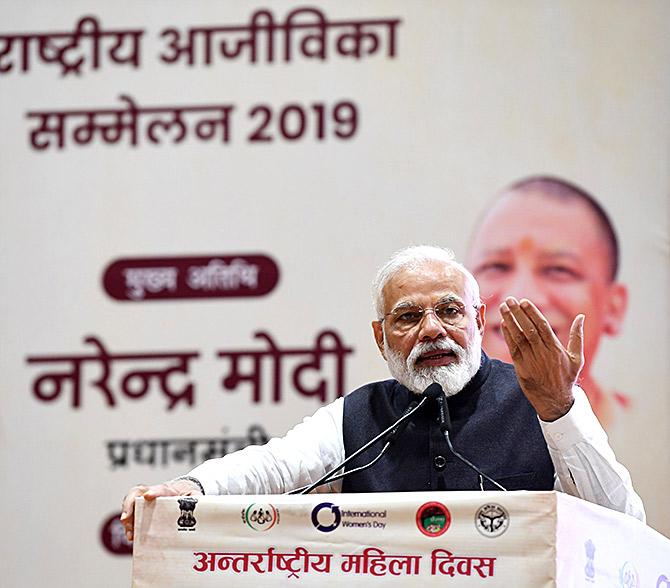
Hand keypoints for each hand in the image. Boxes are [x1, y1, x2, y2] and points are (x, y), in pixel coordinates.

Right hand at [120, 478, 202, 540]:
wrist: (180, 489)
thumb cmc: (187, 493)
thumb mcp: (194, 496)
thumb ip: (197, 500)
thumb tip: (201, 506)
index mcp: (167, 490)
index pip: (159, 489)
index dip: (153, 492)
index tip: (148, 496)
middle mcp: (152, 492)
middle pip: (136, 493)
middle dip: (129, 504)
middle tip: (126, 519)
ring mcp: (144, 499)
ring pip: (130, 503)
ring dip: (128, 518)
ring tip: (131, 535)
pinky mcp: (140, 508)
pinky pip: (130, 513)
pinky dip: (129, 525)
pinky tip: (132, 536)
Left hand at [499, 296, 583, 421]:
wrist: (555, 401)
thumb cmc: (566, 377)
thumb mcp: (577, 358)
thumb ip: (577, 336)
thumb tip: (581, 317)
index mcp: (556, 349)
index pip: (542, 327)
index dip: (532, 313)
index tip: (524, 301)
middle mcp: (543, 353)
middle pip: (529, 329)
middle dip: (518, 313)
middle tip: (510, 299)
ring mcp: (531, 360)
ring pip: (519, 337)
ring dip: (510, 321)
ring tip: (503, 307)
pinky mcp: (521, 367)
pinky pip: (513, 348)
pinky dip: (508, 335)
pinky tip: (503, 323)